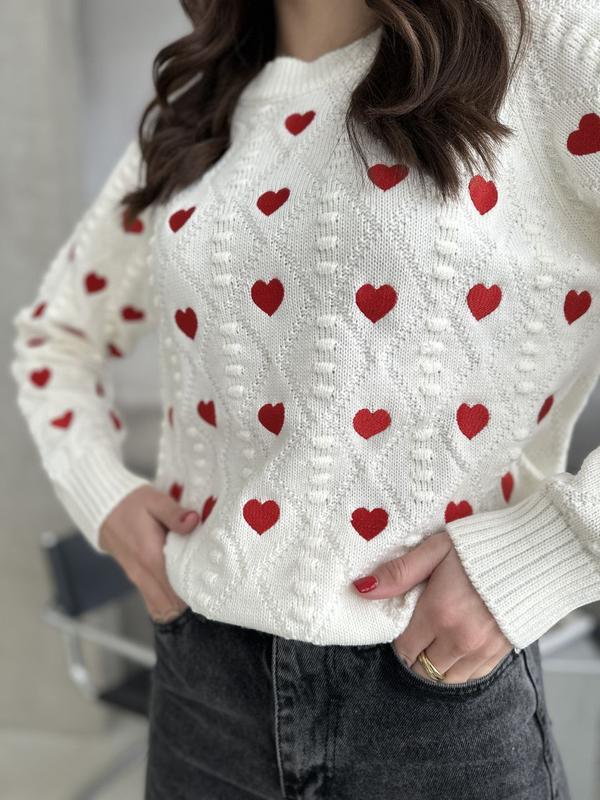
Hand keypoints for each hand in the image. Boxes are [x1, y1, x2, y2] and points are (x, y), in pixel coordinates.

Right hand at [99, 485, 199, 622]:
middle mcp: (144, 574)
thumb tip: (194, 520)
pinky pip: (153, 598)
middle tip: (211, 593)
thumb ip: (175, 514)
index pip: (177, 590)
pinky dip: (168, 599)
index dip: (197, 594)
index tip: (214, 590)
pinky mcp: (136, 577)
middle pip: (170, 604)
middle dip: (191, 602)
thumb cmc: (131, 503)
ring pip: (161, 605)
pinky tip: (183, 590)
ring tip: (200, 592)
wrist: (103, 508)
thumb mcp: (154, 501)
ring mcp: (138, 578)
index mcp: (151, 558)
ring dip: (179, 602)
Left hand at [352, 531, 511, 682]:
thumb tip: (361, 589)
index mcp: (439, 613)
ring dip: (435, 666)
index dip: (398, 640)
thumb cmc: (480, 547)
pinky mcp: (501, 654)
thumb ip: (398, 573)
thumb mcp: (435, 549)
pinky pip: (470, 678)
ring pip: (445, 679)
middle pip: (422, 669)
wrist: (533, 554)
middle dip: (414, 655)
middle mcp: (460, 638)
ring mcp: (482, 650)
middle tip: (417, 632)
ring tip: (436, 640)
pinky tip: (457, 646)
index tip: (403, 624)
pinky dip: (459, 668)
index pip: (404, 649)